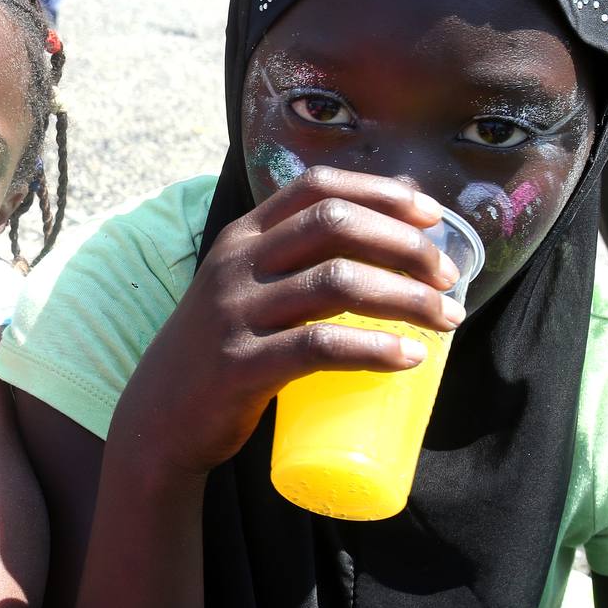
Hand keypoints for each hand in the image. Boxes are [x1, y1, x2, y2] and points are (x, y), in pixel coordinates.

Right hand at [114, 167, 465, 478]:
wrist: (160, 419)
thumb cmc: (221, 350)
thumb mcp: (243, 288)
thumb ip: (293, 261)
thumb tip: (387, 234)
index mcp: (242, 238)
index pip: (316, 188)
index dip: (380, 193)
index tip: (431, 216)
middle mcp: (236, 265)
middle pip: (334, 225)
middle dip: (405, 244)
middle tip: (447, 276)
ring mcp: (235, 314)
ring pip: (338, 283)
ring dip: (408, 297)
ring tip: (447, 319)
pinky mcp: (242, 366)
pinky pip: (320, 347)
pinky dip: (374, 350)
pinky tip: (409, 358)